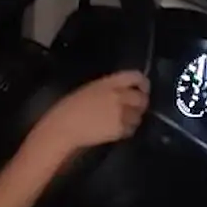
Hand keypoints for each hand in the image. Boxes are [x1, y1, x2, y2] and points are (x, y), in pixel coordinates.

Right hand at [29, 71, 150, 155]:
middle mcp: (118, 96)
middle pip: (141, 98)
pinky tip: (116, 130)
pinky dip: (127, 130)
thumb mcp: (89, 90)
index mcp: (109, 83)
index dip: (142, 83)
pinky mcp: (120, 129)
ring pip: (138, 115)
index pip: (135, 76)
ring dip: (134, 118)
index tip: (142, 89)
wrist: (64, 127)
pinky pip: (131, 129)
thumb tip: (122, 92)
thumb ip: (108, 89)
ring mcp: (121, 113)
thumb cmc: (69, 107)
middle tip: (134, 108)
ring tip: (122, 121)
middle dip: (140, 103)